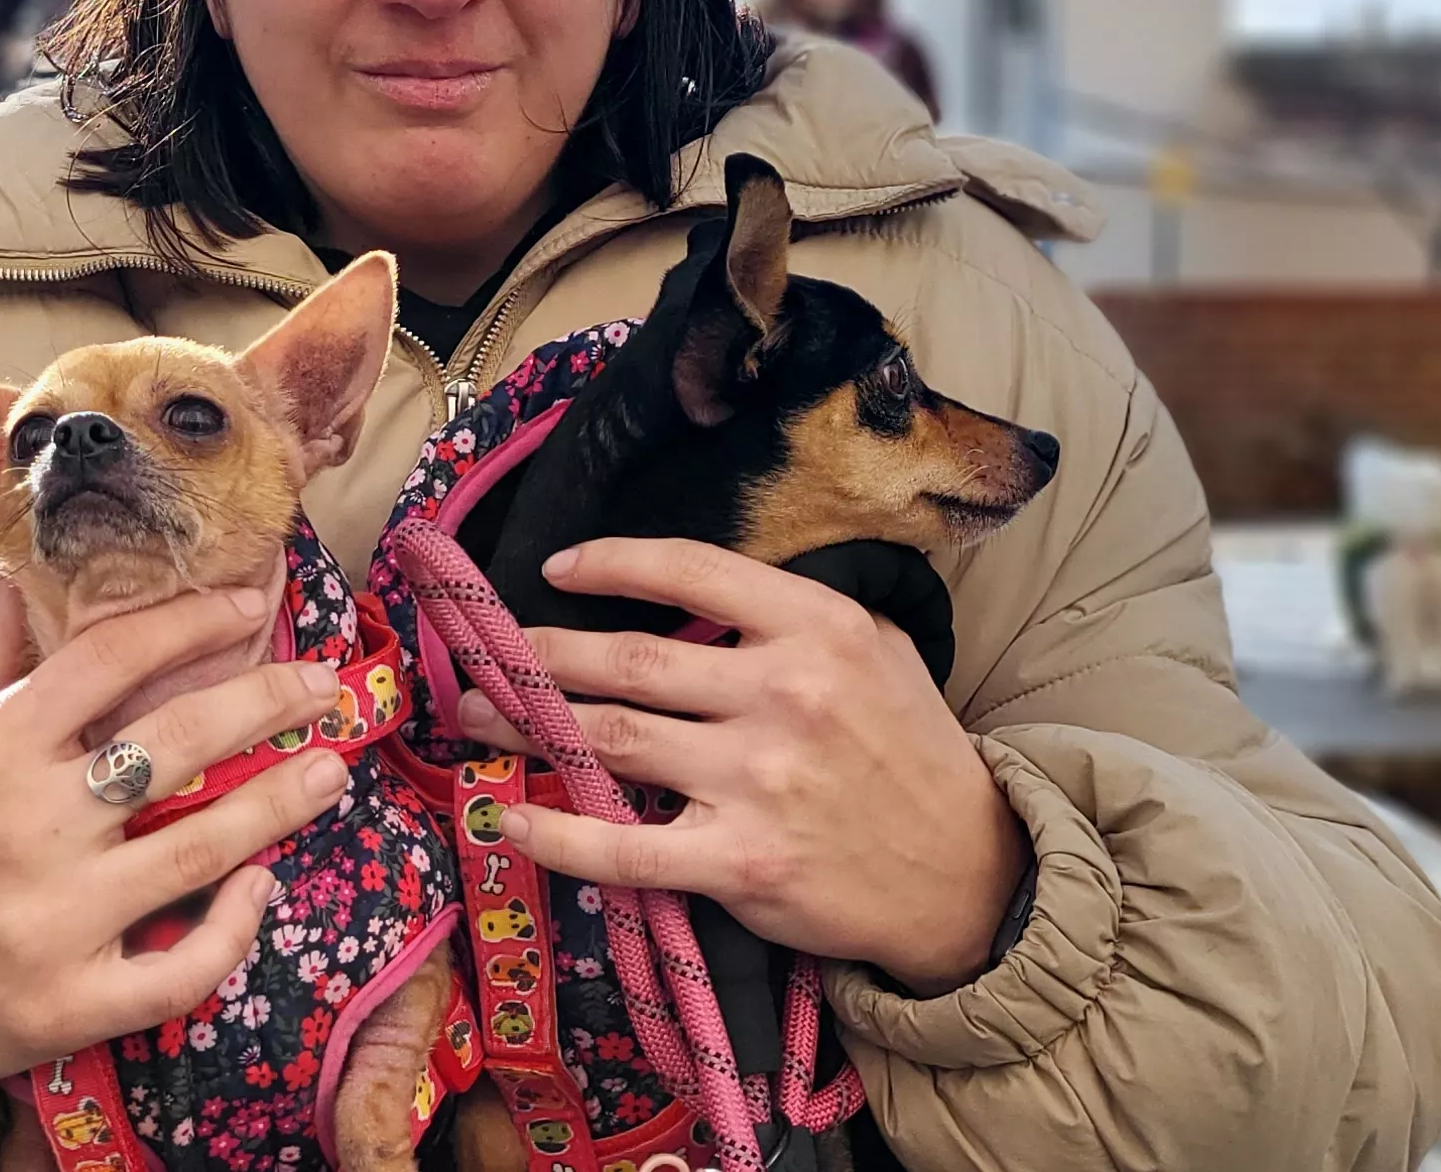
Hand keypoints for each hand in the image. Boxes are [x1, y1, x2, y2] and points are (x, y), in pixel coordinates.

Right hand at [0, 588, 352, 1098]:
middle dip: (268, 700)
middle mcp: (27, 828)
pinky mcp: (65, 1006)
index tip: (247, 605)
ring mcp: (51, 923)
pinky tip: (257, 889)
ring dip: (279, 805)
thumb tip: (22, 580)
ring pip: (200, 850)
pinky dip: (231, 929)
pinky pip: (178, 969)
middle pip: (180, 741)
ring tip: (329, 771)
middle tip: (324, 683)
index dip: (190, 622)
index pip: (109, 659)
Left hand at [457, 539, 1025, 996]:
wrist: (966, 875)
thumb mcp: (880, 649)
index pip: (692, 570)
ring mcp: (759, 780)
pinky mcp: (740, 862)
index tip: (555, 569)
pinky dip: (558, 834)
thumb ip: (795, 613)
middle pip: (629, 659)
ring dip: (525, 726)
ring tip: (474, 717)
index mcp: (817, 627)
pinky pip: (625, 847)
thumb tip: (697, 590)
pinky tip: (511, 819)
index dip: (610, 564)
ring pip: (611, 739)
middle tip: (482, 655)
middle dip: (537, 655)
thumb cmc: (912, 754)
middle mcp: (783, 694)